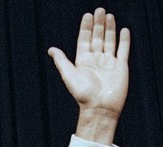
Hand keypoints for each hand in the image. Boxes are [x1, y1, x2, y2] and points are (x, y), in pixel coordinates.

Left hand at [48, 8, 129, 143]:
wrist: (100, 107)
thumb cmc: (83, 94)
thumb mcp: (69, 75)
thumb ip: (62, 61)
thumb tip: (51, 49)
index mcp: (83, 62)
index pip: (84, 40)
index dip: (85, 28)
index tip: (87, 15)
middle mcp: (95, 60)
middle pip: (97, 38)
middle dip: (98, 24)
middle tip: (100, 10)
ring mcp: (108, 62)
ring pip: (109, 41)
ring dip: (109, 29)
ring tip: (109, 15)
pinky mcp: (120, 66)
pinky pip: (123, 50)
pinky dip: (123, 40)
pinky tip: (123, 30)